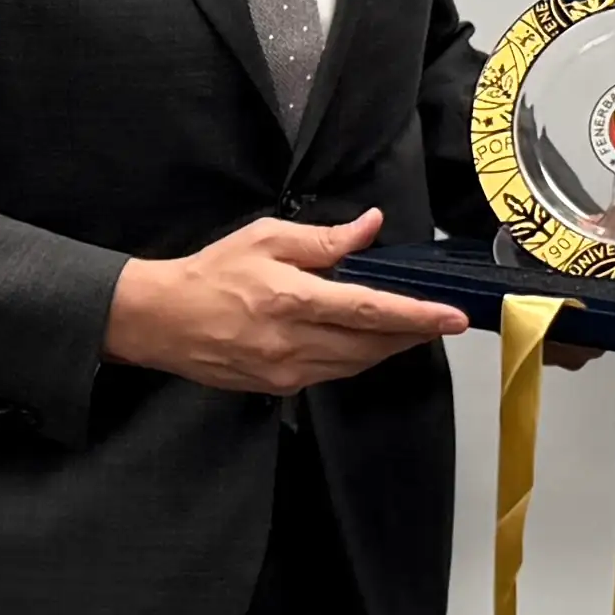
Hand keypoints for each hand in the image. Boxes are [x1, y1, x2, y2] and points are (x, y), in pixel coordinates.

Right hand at [106, 208, 464, 394]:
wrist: (160, 321)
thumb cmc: (212, 272)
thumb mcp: (265, 238)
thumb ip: (322, 239)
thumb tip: (370, 227)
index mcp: (293, 300)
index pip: (371, 312)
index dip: (418, 316)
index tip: (453, 317)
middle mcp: (294, 343)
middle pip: (373, 345)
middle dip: (414, 334)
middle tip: (443, 321)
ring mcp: (286, 372)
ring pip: (356, 364)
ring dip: (389, 348)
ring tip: (414, 329)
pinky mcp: (278, 387)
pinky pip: (332, 374)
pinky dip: (357, 358)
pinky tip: (368, 343)